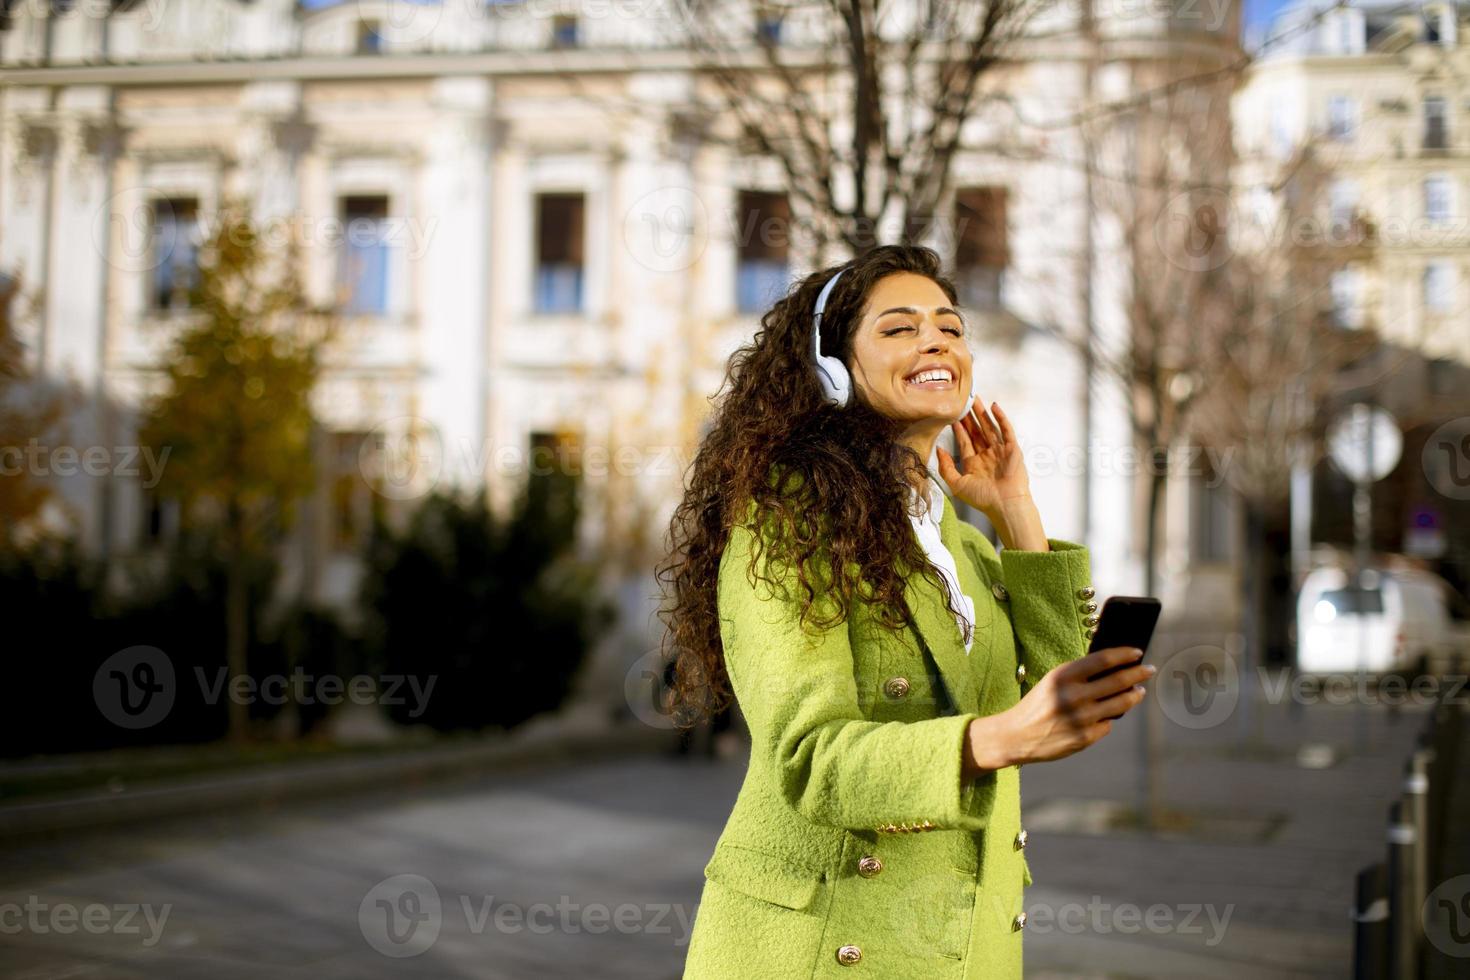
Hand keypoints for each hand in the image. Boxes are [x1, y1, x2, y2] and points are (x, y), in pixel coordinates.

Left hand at [936, 398, 1031, 518]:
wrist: (1005, 505)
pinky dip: (1001, 418)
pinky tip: (994, 406)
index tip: (950, 416)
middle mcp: (987, 455)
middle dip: (969, 417)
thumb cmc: (982, 498)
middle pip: (977, 431)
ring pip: (990, 427)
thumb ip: (946, 467)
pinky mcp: (1013, 449)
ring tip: (975, 399)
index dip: (958, 429)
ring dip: (982, 413)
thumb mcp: (957, 484)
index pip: (965, 442)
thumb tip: (939, 449)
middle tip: (962, 401)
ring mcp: (1000, 451)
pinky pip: (1007, 430)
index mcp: (974, 464)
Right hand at [978, 647, 1155, 768]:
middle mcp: (1074, 696)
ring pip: (1121, 703)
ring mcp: (1081, 719)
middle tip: (1149, 670)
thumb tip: (1117, 667)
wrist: (1016, 736)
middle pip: (1119, 680)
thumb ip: (1080, 674)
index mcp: (1063, 676)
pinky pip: (1108, 724)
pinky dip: (1107, 718)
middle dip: (1139, 674)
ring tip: (1138, 691)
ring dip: (1134, 695)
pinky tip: (1103, 715)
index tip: (1138, 652)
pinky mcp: (1084, 738)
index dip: (1125, 654)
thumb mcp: (1053, 681)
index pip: (1104, 659)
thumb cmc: (1039, 704)